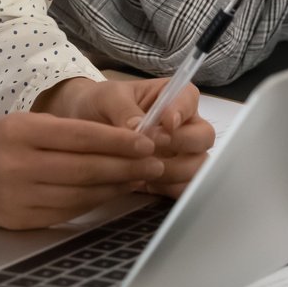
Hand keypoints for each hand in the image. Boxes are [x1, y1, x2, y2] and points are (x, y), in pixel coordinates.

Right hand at [0, 110, 166, 230]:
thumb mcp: (25, 123)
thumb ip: (67, 133)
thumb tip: (121, 141)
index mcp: (22, 132)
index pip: (80, 136)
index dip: (118, 141)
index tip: (147, 143)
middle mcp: (19, 164)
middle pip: (84, 168)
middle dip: (125, 166)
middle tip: (155, 164)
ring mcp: (17, 195)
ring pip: (79, 193)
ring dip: (114, 187)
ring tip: (139, 179)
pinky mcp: (18, 219)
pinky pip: (65, 212)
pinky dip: (92, 203)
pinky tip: (109, 194)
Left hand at [110, 74, 216, 197]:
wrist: (84, 132)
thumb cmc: (100, 105)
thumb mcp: (107, 98)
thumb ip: (123, 109)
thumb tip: (139, 127)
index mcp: (171, 97)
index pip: (189, 98)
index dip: (182, 111)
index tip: (166, 122)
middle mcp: (182, 125)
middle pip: (204, 136)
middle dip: (182, 144)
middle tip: (152, 147)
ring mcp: (179, 153)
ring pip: (198, 165)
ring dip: (175, 170)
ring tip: (144, 168)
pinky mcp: (169, 177)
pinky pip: (183, 187)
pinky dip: (170, 189)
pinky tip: (147, 183)